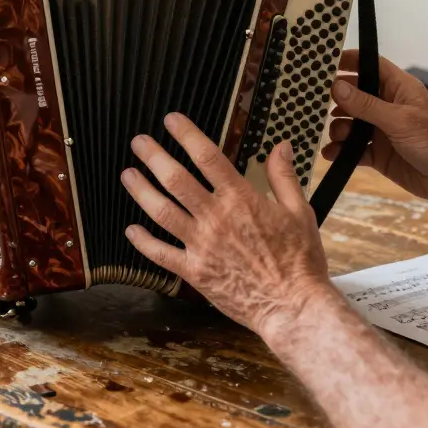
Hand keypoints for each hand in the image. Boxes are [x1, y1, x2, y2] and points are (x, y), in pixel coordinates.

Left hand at [122, 113, 330, 336]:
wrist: (292, 306)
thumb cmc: (300, 261)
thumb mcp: (300, 211)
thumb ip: (284, 176)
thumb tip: (281, 146)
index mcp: (241, 199)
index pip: (207, 156)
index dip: (186, 134)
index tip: (172, 121)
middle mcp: (216, 218)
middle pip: (175, 179)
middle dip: (153, 157)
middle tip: (139, 143)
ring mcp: (201, 245)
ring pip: (162, 212)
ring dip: (141, 191)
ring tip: (128, 175)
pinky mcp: (195, 272)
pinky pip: (161, 254)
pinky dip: (142, 241)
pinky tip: (130, 230)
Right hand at [322, 50, 427, 203]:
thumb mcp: (399, 120)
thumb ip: (366, 105)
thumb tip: (337, 87)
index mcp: (398, 89)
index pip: (370, 65)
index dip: (349, 61)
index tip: (324, 63)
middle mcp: (388, 107)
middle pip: (354, 95)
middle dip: (335, 100)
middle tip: (314, 105)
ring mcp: (382, 131)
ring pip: (350, 124)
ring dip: (338, 129)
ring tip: (336, 136)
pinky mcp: (380, 154)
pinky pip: (353, 150)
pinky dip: (341, 152)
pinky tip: (331, 154)